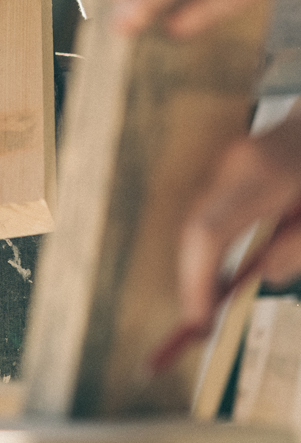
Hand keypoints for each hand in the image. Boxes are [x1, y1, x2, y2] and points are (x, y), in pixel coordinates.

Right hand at [179, 113, 300, 328]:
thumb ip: (298, 248)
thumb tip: (265, 276)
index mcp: (263, 176)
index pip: (209, 234)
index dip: (197, 281)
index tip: (201, 322)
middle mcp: (236, 163)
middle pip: (194, 226)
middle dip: (191, 277)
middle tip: (199, 322)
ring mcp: (232, 158)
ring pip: (198, 216)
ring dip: (197, 261)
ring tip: (208, 303)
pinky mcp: (234, 161)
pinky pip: (209, 206)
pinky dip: (207, 242)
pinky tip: (219, 270)